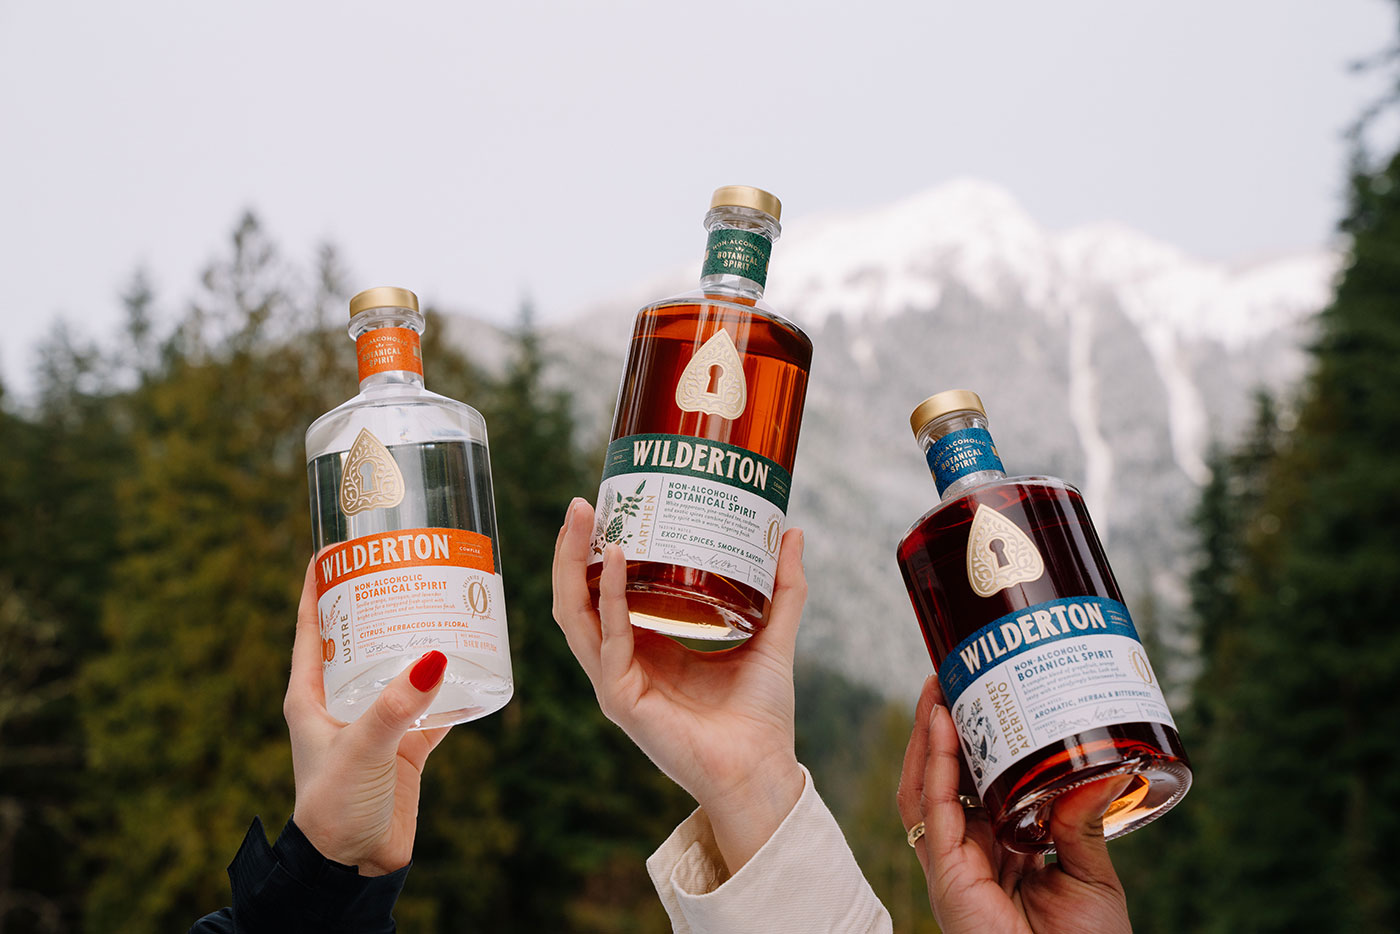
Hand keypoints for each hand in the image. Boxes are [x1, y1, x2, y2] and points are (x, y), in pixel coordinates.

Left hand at [284, 558, 451, 875]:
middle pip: (360, 636)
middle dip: (381, 600)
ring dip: (418, 637)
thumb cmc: (334, 806)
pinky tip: (473, 662)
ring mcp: (375, 719)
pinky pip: (432, 702)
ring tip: (446, 601)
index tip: (336, 546)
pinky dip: (451, 684)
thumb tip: (435, 656)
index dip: (320, 584)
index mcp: (310, 693)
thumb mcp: (361, 748)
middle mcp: (342, 699)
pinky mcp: (405, 742)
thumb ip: (396, 705)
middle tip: (407, 564)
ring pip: (399, 664)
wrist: (354, 864)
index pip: (312, 625)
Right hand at [551, 497, 806, 872]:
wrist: (762, 770)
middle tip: (583, 503)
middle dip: (573, 549)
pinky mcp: (620, 699)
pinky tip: (615, 562)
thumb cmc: (761, 716)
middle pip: (579, 598)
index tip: (611, 505)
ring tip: (584, 520)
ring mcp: (615, 682)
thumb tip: (791, 532)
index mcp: (647, 649)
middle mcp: (623, 663)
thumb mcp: (772, 636)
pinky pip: (608, 640)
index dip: (599, 552)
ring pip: (577, 615)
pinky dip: (609, 597)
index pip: (605, 593)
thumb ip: (783, 589)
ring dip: (573, 564)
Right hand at [896, 676, 1132, 933]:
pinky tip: (940, 731)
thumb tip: (1105, 766)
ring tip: (937, 691)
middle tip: (947, 678)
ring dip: (926, 736)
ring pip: (924, 787)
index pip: (969, 784)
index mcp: (996, 850)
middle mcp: (966, 852)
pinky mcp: (946, 875)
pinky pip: (933, 810)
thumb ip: (1084, 822)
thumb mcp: (1091, 875)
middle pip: (938, 778)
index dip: (964, 740)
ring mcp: (951, 864)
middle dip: (936, 727)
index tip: (973, 694)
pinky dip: (933, 766)